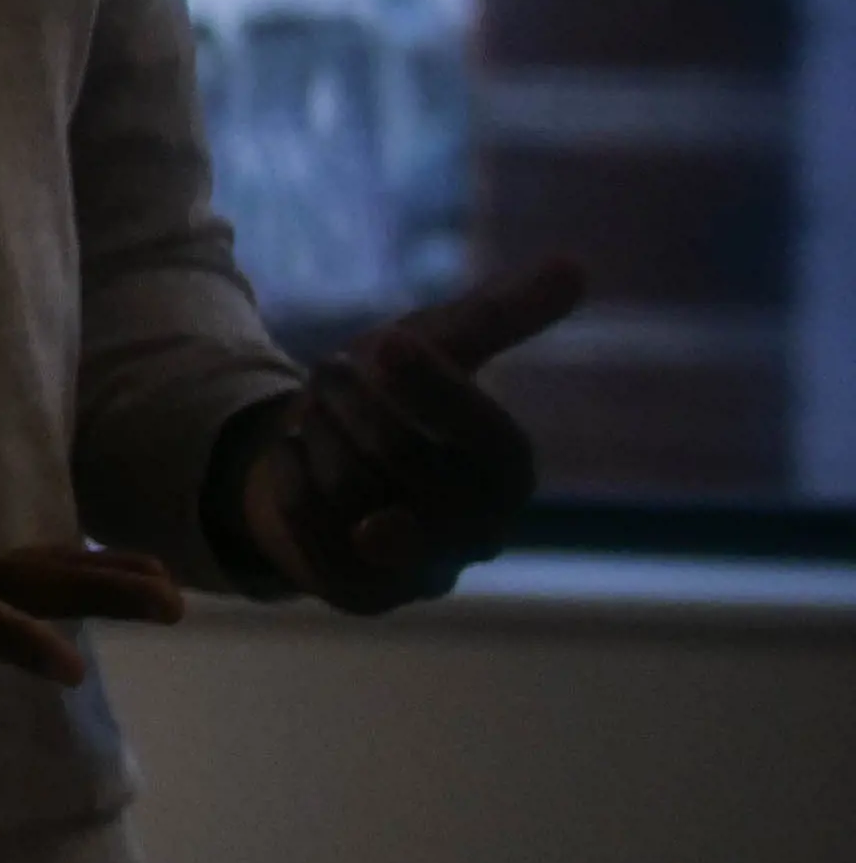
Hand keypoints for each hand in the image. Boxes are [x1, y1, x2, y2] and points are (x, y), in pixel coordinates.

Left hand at [230, 258, 581, 615]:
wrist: (313, 465)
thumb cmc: (389, 402)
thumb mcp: (436, 347)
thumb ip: (499, 316)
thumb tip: (575, 266)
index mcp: (510, 475)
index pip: (492, 441)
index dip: (440, 391)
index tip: (389, 341)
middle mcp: (480, 533)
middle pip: (410, 463)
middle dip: (355, 401)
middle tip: (330, 366)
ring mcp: (422, 572)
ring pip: (354, 493)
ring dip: (318, 434)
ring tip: (313, 414)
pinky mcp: (361, 595)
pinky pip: (313, 531)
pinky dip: (289, 478)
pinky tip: (286, 452)